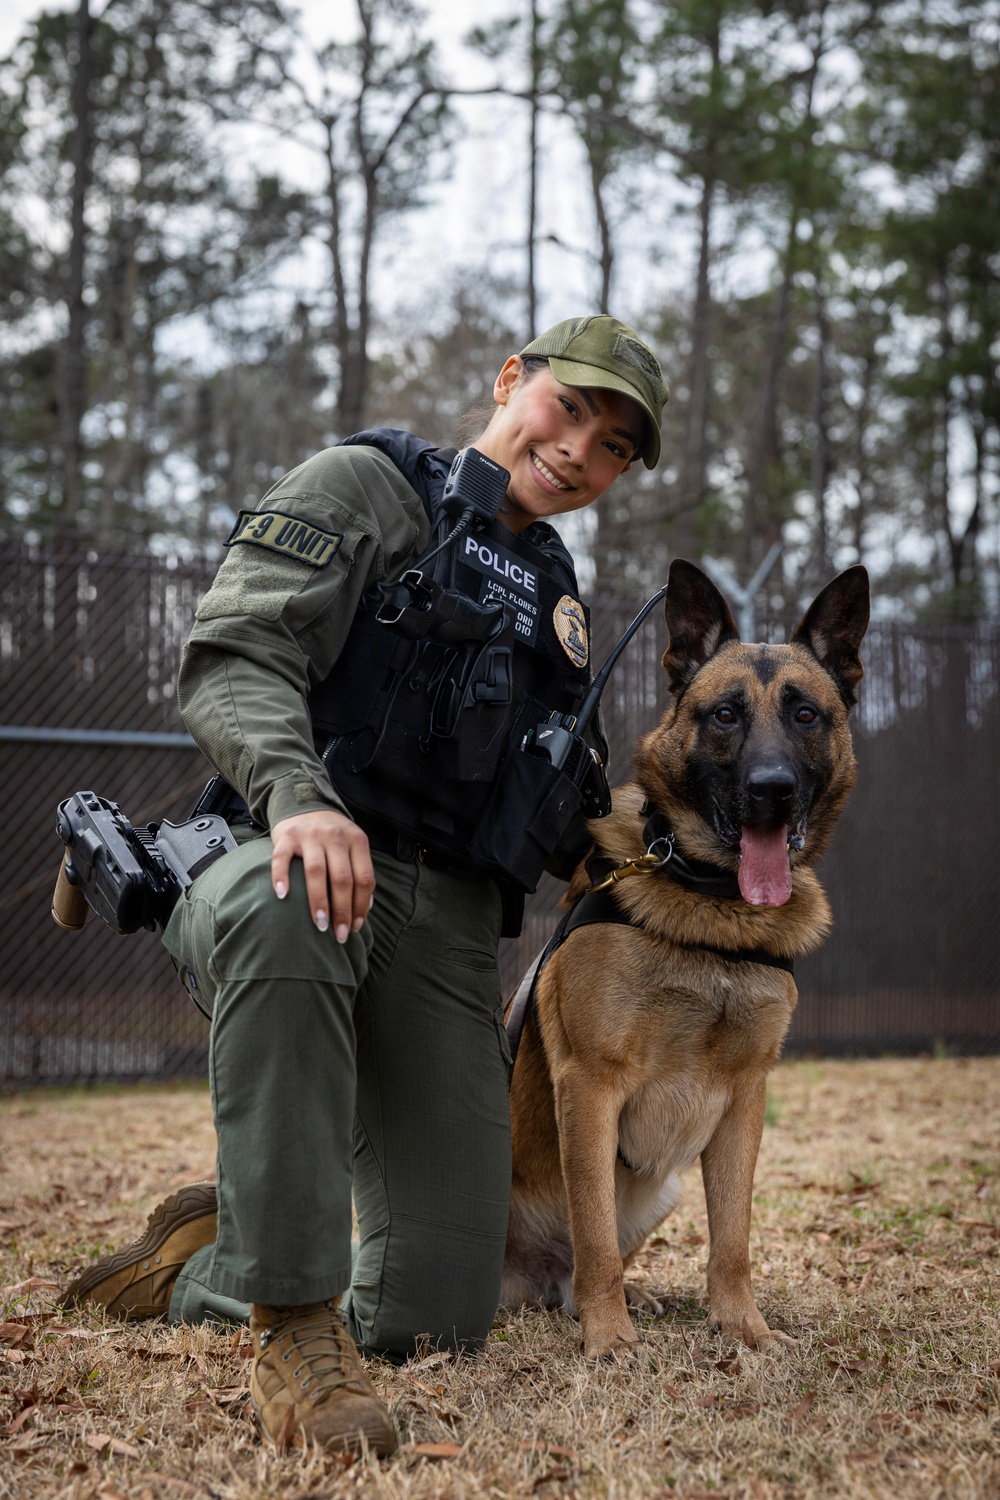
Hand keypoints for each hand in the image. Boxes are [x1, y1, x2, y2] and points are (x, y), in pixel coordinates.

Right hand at [270, 809, 374, 941]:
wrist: (304, 802)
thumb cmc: (331, 834)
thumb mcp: (352, 845)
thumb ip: (359, 870)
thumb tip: (366, 907)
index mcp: (357, 840)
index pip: (364, 877)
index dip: (361, 905)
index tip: (355, 927)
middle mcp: (335, 836)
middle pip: (342, 878)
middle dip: (342, 910)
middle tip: (338, 935)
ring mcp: (310, 835)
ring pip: (316, 871)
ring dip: (318, 901)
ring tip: (319, 925)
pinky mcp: (287, 835)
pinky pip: (282, 858)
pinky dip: (281, 877)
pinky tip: (283, 896)